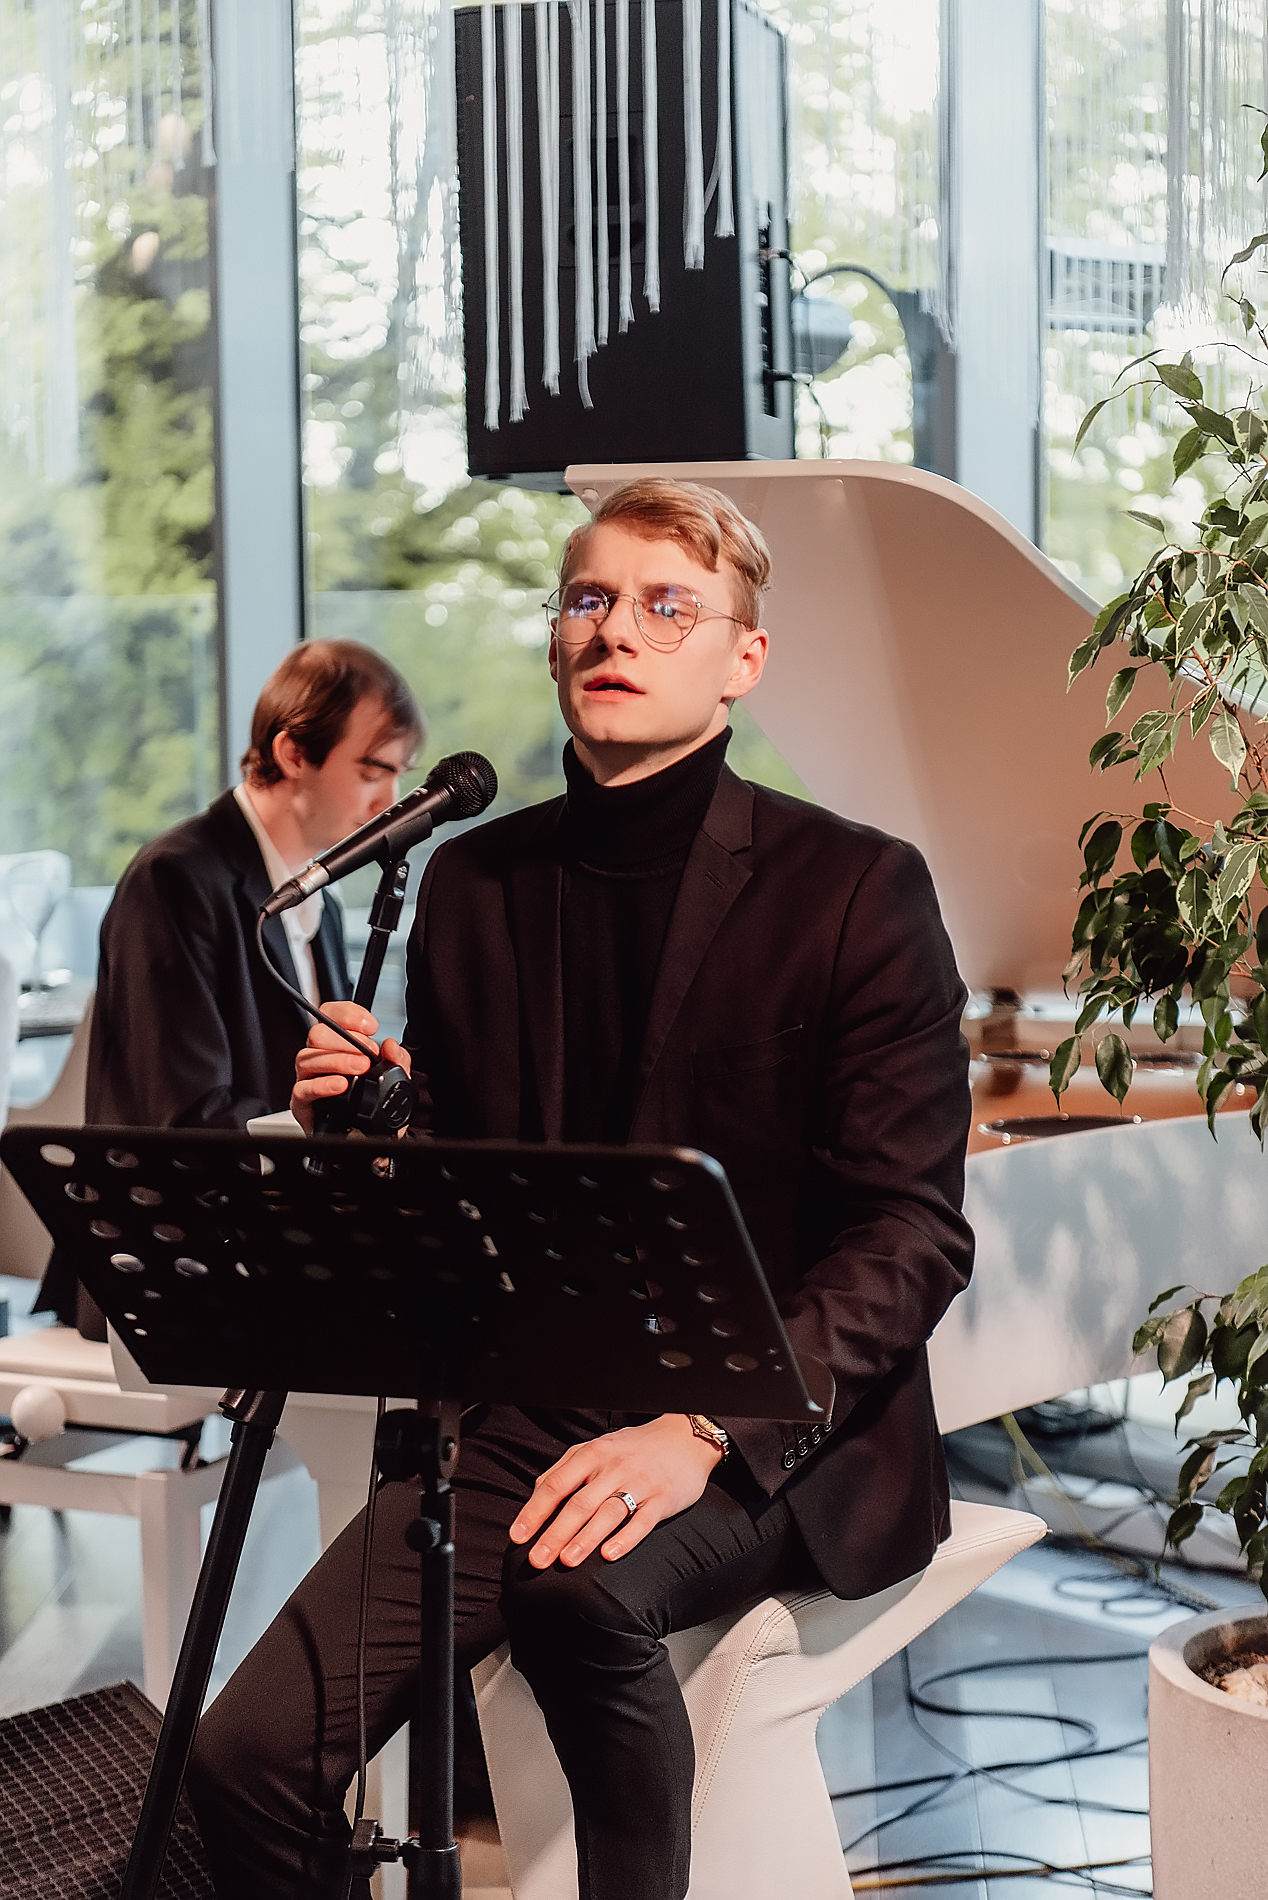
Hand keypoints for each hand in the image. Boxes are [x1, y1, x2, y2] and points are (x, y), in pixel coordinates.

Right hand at [291, 1000, 410, 1134]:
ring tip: (361, 1068)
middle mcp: (319, 1060)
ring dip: (337, 1060)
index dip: (347, 1014)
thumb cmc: (374, 1107)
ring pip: (307, 1058)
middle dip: (346, 1039)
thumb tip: (390, 1046)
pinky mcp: (303, 1104)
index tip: (370, 1026)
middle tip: (368, 1053)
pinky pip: (303, 1089)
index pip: (331, 1015)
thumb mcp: (395, 1081)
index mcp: (336, 1046)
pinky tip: (341, 1085)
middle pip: (317, 1034)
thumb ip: (398, 1061)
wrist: (369, 1139)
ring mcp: (308, 1080)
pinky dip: (322, 1085)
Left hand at [508, 1415, 721, 1567]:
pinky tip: (609, 1554)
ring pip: (608, 1513)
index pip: (556, 1484)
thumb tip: (537, 1495)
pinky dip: (625, 1538)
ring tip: (566, 1561)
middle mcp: (613, 1467)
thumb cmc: (634, 1448)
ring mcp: (639, 1483)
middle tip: (536, 1560)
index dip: (535, 1511)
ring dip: (585, 1539)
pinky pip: (642, 1521)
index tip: (518, 1536)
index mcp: (592, 1454)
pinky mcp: (663, 1499)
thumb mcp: (597, 1448)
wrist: (685, 1438)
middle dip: (555, 1534)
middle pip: (579, 1504)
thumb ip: (566, 1470)